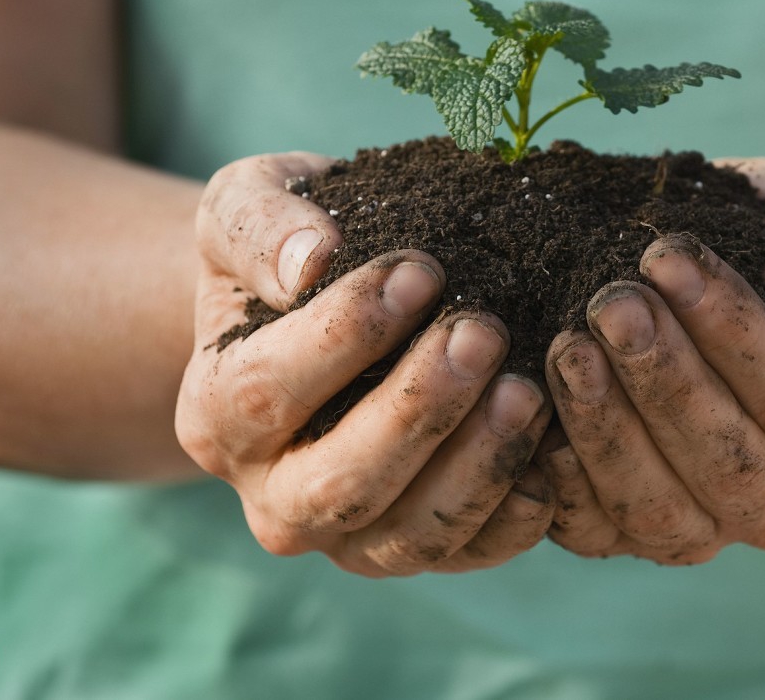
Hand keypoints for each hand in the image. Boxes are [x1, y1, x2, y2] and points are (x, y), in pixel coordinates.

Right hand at [176, 153, 553, 576]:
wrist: (315, 310)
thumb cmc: (283, 255)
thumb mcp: (245, 208)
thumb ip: (261, 225)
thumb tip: (311, 259)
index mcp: (214, 413)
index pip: (269, 389)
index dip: (347, 333)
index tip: (420, 270)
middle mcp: (270, 495)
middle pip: (341, 483)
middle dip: (418, 409)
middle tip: (482, 334)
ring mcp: (344, 536)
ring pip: (408, 536)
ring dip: (475, 467)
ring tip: (526, 390)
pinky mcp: (413, 550)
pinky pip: (467, 556)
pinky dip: (512, 517)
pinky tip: (550, 454)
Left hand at [542, 158, 764, 563]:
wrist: (740, 290)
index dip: (728, 330)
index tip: (665, 258)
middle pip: (727, 463)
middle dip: (661, 381)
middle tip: (610, 306)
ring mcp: (712, 528)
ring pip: (658, 509)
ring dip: (606, 429)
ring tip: (569, 347)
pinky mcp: (635, 537)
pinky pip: (595, 531)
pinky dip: (560, 481)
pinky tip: (535, 410)